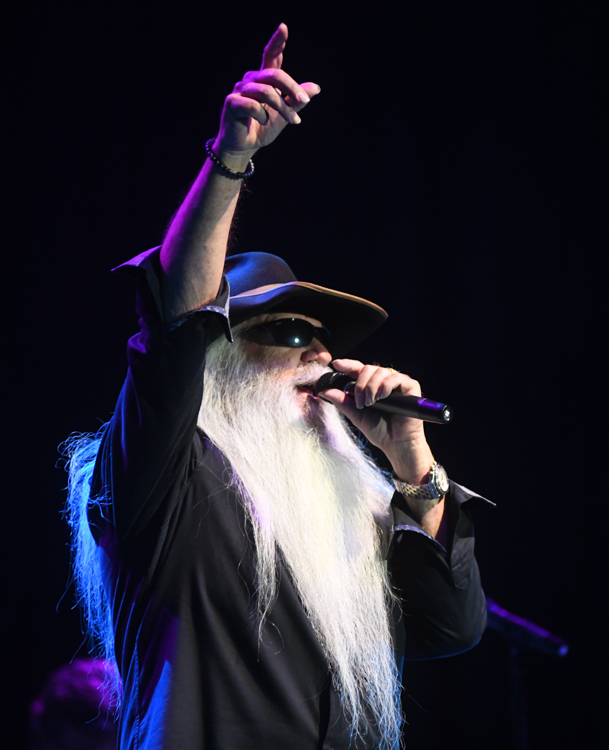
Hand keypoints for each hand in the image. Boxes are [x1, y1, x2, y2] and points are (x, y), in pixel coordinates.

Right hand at [214, 23, 320, 167]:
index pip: (271, 56)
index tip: (284, 28)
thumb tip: (316, 88)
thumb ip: (296, 101)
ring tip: (293, 121)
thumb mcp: (285, 115)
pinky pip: (252, 104)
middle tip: (304, 101)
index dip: (277, 42)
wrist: (244, 147)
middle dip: (292, 87)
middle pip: (274, 74)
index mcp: (263, 79)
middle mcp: (251, 80)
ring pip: (266, 91)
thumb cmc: (262, 128)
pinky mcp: (231, 103)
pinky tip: (264, 121)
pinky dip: (263, 115)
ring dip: (283, 107)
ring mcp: (240, 90)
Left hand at [322, 359, 435, 483]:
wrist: (396, 444)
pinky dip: (386, 385)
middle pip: (368, 368)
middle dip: (360, 383)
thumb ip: (343, 402)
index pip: (358, 369)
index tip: (337, 364)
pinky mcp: (410, 387)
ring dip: (372, 386)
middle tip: (360, 401)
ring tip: (370, 403)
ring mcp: (397, 383)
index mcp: (370, 386)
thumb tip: (325, 392)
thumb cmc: (379, 431)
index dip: (348, 365)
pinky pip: (397, 377)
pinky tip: (382, 397)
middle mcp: (383, 382)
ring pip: (381, 371)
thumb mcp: (357, 415)